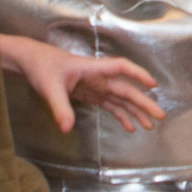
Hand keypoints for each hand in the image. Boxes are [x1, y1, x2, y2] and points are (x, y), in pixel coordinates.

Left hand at [0, 35, 164, 133]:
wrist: (31, 63)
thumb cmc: (42, 68)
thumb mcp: (49, 88)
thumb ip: (60, 107)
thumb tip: (66, 128)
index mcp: (93, 69)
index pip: (121, 68)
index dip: (138, 75)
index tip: (152, 85)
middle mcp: (99, 77)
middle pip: (127, 89)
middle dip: (143, 103)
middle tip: (159, 116)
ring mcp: (96, 86)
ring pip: (121, 99)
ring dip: (136, 111)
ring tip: (149, 126)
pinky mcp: (91, 94)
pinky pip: (110, 106)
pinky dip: (121, 115)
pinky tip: (129, 127)